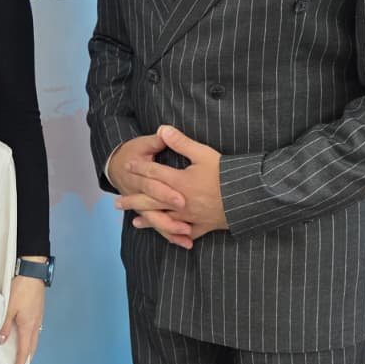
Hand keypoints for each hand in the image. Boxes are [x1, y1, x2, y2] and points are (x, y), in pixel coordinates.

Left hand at [0, 273, 44, 363]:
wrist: (33, 274)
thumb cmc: (21, 289)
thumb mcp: (9, 308)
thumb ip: (5, 326)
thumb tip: (2, 341)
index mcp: (28, 326)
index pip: (25, 350)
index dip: (21, 363)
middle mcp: (35, 325)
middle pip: (32, 347)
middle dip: (26, 358)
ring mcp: (38, 319)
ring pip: (34, 339)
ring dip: (29, 349)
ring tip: (22, 355)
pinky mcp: (38, 313)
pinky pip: (35, 331)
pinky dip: (30, 339)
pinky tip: (24, 337)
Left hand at [115, 124, 227, 249]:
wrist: (247, 197)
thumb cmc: (226, 173)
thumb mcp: (203, 153)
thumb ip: (181, 143)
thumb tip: (162, 129)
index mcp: (179, 182)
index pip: (153, 173)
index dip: (139, 168)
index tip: (127, 166)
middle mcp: (179, 201)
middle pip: (151, 200)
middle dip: (133, 200)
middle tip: (117, 202)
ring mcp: (189, 216)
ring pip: (163, 218)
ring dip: (147, 219)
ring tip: (133, 221)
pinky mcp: (202, 226)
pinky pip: (184, 232)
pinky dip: (174, 234)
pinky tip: (166, 234)